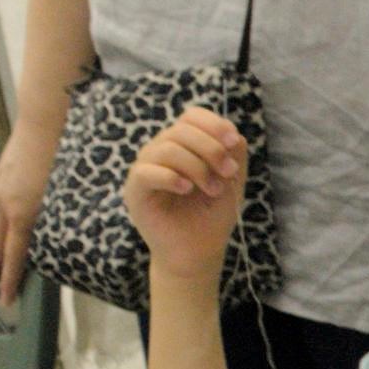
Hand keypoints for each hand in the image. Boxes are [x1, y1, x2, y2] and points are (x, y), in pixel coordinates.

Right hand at [0, 107, 60, 304]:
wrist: (44, 117)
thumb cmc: (63, 153)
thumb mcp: (68, 193)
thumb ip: (63, 217)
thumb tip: (70, 237)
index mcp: (21, 212)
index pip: (13, 255)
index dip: (10, 278)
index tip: (6, 298)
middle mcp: (5, 202)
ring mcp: (1, 186)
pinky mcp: (2, 173)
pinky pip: (1, 201)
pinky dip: (3, 216)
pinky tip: (10, 218)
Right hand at [119, 106, 247, 286]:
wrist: (197, 252)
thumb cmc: (212, 215)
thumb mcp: (231, 181)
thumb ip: (233, 154)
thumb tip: (232, 132)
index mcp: (184, 145)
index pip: (191, 116)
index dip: (213, 124)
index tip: (234, 143)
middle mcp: (162, 151)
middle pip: (181, 129)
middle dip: (211, 149)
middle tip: (229, 174)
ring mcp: (146, 169)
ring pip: (166, 148)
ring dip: (197, 167)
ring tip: (213, 189)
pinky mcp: (135, 191)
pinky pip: (146, 171)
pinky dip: (171, 177)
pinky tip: (188, 190)